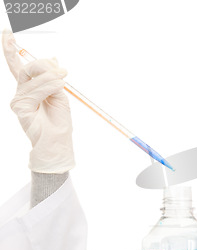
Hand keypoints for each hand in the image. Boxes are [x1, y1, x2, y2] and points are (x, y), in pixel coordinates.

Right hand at [2, 29, 74, 172]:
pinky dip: (48, 86)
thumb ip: (53, 77)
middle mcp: (21, 92)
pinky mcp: (19, 107)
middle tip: (62, 70)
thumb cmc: (59, 122)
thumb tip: (53, 58)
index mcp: (30, 87)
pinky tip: (57, 88)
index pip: (18, 65)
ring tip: (63, 82)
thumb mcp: (59, 94)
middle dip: (44, 65)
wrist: (57, 142)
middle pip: (27, 68)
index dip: (10, 49)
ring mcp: (18, 99)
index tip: (7, 32)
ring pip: (34, 78)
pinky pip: (34, 90)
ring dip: (52, 78)